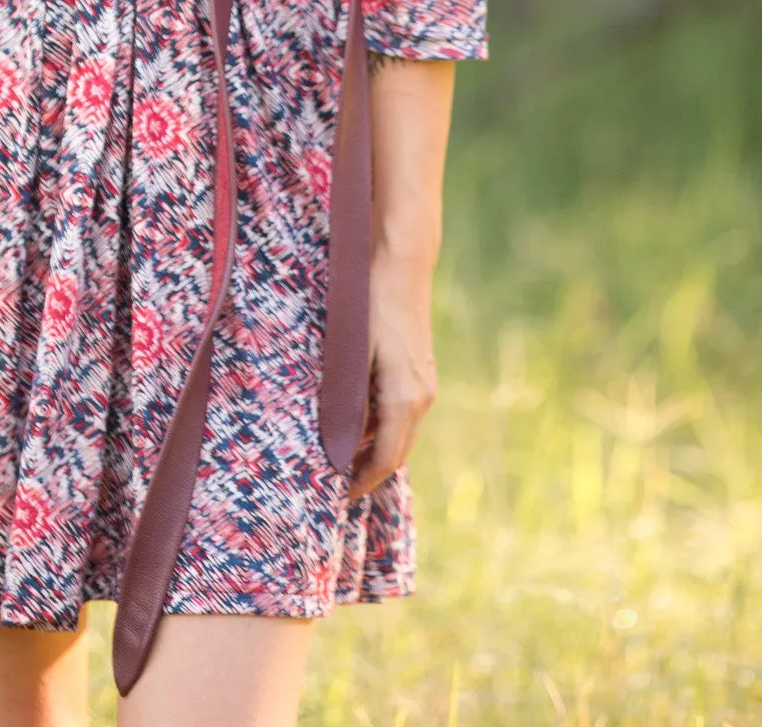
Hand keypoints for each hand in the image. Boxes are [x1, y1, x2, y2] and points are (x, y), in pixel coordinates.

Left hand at [346, 247, 437, 500]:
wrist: (401, 265)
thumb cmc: (370, 304)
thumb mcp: (352, 354)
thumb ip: (350, 399)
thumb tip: (342, 439)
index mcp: (406, 398)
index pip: (387, 458)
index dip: (364, 481)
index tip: (341, 497)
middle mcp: (422, 396)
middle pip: (397, 451)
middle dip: (370, 471)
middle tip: (338, 486)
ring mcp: (425, 382)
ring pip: (400, 431)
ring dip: (375, 447)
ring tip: (342, 456)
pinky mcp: (420, 369)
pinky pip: (401, 410)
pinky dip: (381, 425)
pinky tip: (356, 420)